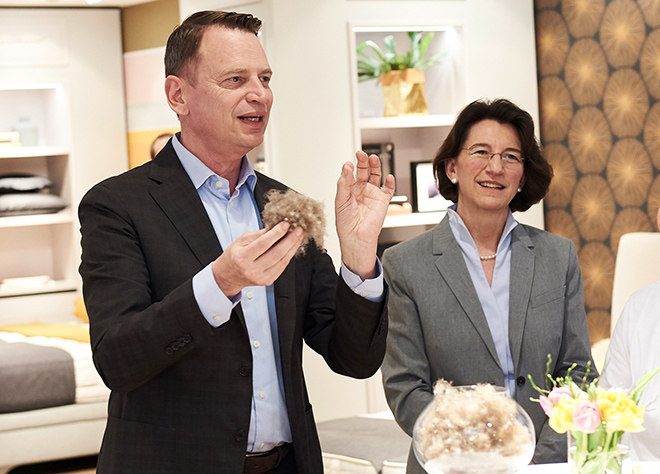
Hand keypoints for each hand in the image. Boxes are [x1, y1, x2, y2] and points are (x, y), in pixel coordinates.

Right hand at [211, 221, 303, 297]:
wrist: (229, 275)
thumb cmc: (235, 256)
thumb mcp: (241, 241)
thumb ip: (259, 235)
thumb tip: (276, 227)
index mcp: (243, 258)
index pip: (263, 243)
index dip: (277, 233)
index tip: (286, 224)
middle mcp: (252, 269)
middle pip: (276, 253)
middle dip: (290, 239)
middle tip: (298, 229)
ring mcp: (261, 277)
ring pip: (282, 261)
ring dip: (293, 247)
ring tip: (299, 236)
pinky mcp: (268, 280)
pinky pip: (282, 267)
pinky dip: (289, 255)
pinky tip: (293, 247)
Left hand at [335, 150, 395, 278]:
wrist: (356, 238)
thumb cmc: (345, 224)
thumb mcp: (340, 201)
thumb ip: (344, 183)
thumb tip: (347, 167)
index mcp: (349, 189)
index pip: (350, 173)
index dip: (350, 166)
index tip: (349, 164)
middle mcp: (361, 190)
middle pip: (364, 170)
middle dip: (363, 161)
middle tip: (361, 154)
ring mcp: (372, 194)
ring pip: (376, 175)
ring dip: (375, 166)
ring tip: (373, 159)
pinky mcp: (382, 201)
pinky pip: (388, 189)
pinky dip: (390, 182)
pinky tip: (388, 176)